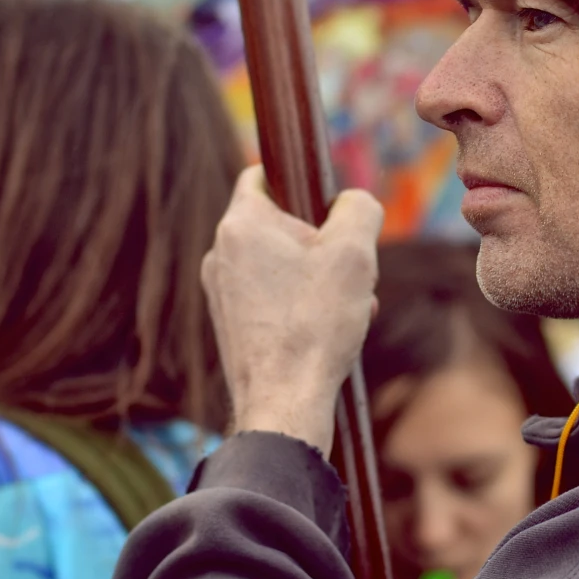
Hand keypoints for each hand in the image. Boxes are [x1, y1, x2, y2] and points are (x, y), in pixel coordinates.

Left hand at [201, 168, 383, 451]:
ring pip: (281, 265)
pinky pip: (272, 298)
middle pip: (280, 225)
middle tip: (350, 270)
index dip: (300, 180)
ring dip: (319, 278)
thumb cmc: (314, 325)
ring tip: (347, 308)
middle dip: (323, 242)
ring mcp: (221, 293)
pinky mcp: (230, 325)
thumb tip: (354, 203)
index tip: (329, 205)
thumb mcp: (355, 252)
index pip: (262, 174)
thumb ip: (359, 208)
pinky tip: (329, 332)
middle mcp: (220, 254)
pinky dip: (303, 306)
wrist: (284, 403)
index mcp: (241, 225)